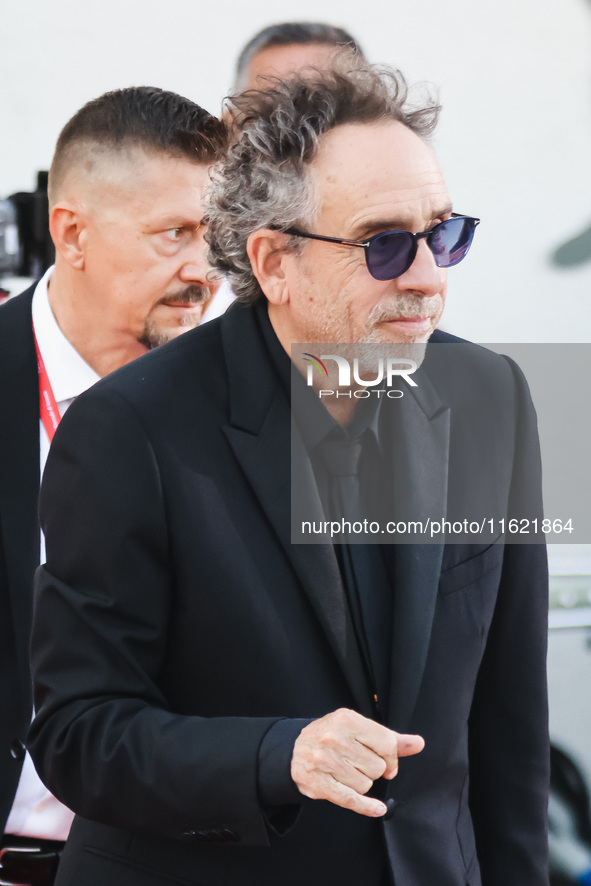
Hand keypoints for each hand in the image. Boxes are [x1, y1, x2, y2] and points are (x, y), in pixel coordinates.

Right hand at [291, 708, 423, 816]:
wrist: (295, 749)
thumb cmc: (332, 736)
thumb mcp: (359, 729)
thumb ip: (390, 738)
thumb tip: (418, 744)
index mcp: (347, 719)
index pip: (386, 744)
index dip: (391, 758)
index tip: (387, 762)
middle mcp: (334, 738)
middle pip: (376, 767)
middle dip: (372, 769)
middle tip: (359, 763)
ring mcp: (324, 761)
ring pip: (365, 784)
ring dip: (361, 783)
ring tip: (347, 771)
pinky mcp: (318, 783)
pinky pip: (351, 800)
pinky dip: (367, 807)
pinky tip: (377, 808)